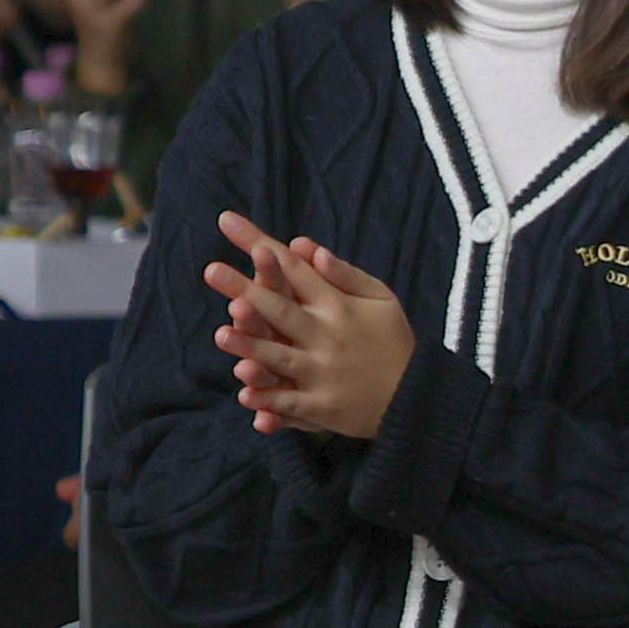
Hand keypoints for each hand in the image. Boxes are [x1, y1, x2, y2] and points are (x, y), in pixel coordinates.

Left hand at [206, 215, 415, 440]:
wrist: (416, 396)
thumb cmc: (393, 341)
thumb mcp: (381, 300)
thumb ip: (345, 274)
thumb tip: (306, 246)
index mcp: (339, 306)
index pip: (294, 268)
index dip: (260, 245)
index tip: (228, 222)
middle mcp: (327, 336)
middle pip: (279, 309)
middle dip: (245, 289)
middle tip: (212, 270)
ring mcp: (323, 372)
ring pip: (279, 356)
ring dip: (251, 346)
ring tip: (223, 333)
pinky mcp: (323, 405)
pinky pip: (290, 402)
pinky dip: (269, 400)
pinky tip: (246, 394)